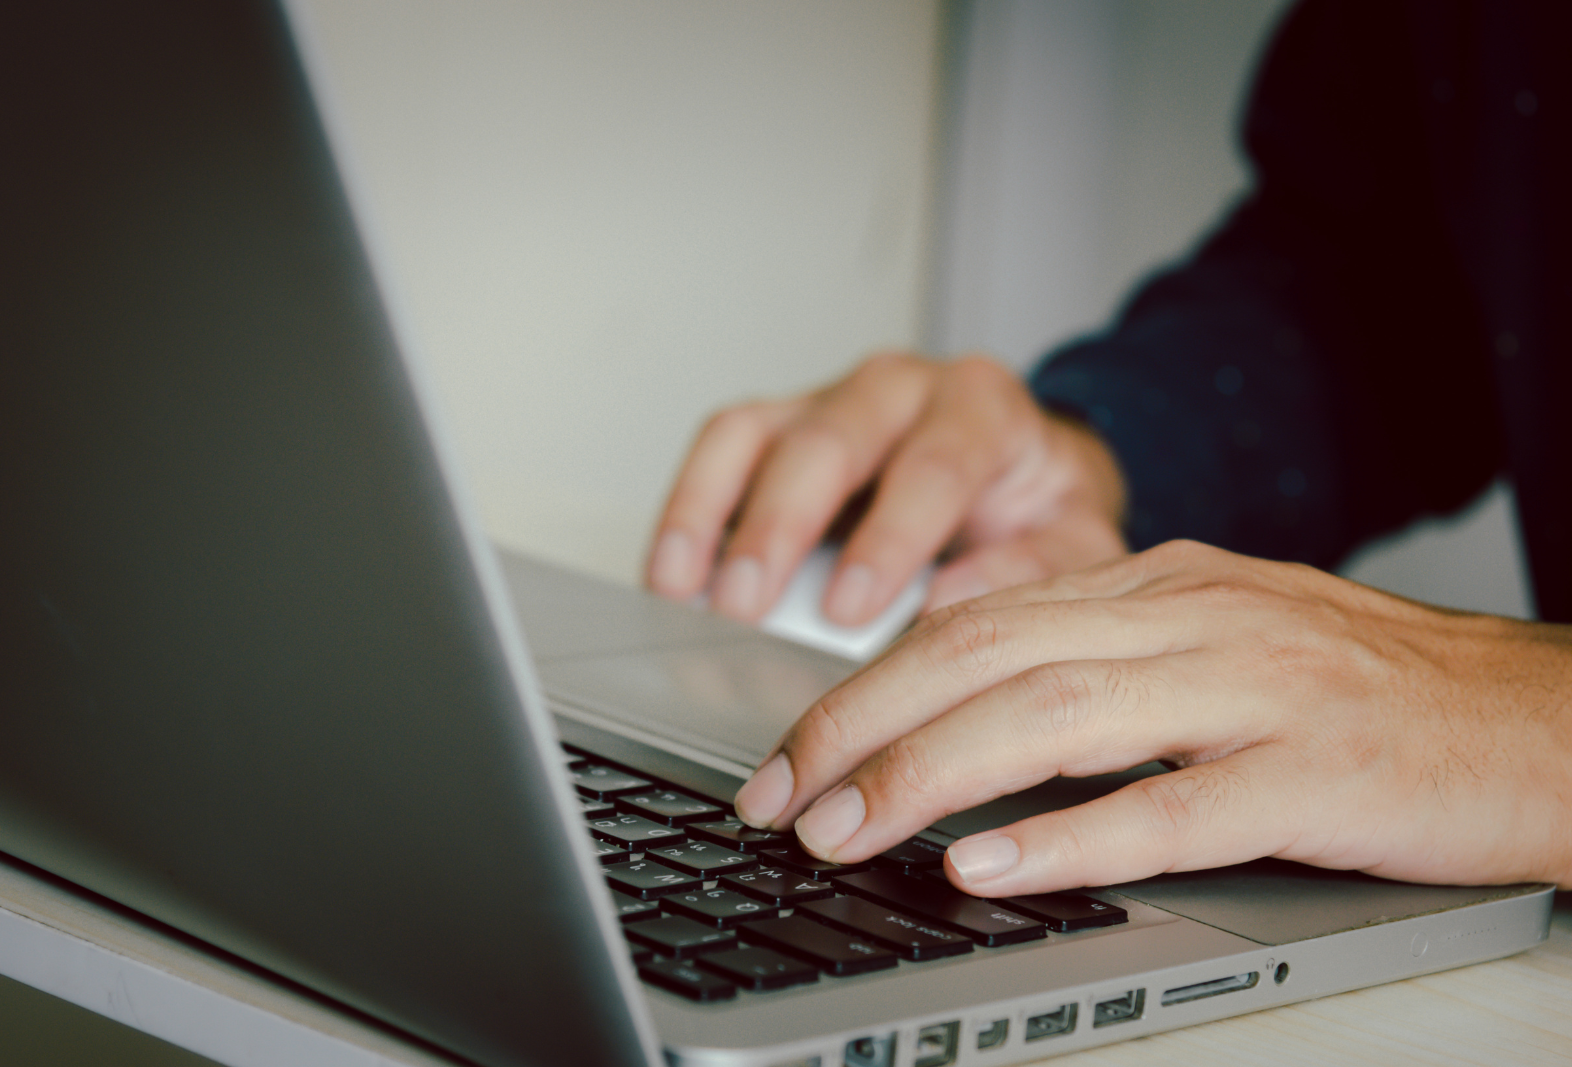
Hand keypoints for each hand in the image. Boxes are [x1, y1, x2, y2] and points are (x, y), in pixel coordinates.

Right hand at [645, 352, 1128, 624]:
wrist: (1024, 471)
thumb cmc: (1039, 510)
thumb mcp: (1073, 542)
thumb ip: (1032, 569)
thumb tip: (951, 602)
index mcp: (982, 407)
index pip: (932, 464)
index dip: (888, 539)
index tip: (849, 608)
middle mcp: (900, 388)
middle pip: (829, 443)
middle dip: (781, 530)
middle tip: (750, 609)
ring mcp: (832, 399)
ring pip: (757, 434)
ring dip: (714, 514)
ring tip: (687, 591)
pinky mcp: (783, 423)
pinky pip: (722, 448)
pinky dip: (689, 507)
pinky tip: (671, 570)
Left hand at [732, 540, 1571, 892]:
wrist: (1536, 719)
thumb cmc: (1362, 694)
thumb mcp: (1212, 643)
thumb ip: (1098, 660)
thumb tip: (960, 705)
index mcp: (1157, 585)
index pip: (973, 621)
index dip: (865, 685)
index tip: (792, 751)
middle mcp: (1191, 618)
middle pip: (985, 657)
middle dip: (861, 726)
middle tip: (780, 798)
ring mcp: (1254, 691)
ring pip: (1055, 718)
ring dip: (930, 779)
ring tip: (846, 831)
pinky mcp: (1313, 773)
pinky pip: (1169, 805)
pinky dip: (1067, 836)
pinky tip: (989, 866)